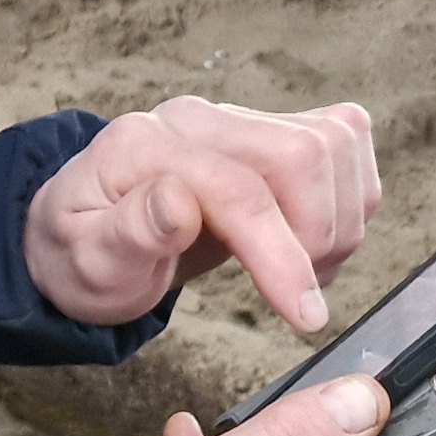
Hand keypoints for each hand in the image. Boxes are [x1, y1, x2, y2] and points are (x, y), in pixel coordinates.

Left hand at [25, 98, 377, 329]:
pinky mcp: (271, 129)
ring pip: (336, 142)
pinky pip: (344, 140)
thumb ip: (128, 233)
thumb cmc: (85, 254)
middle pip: (302, 152)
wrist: (85, 235)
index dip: (282, 255)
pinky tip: (312, 241)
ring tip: (302, 271)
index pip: (238, 189)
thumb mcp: (87, 263)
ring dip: (339, 219)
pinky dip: (349, 198)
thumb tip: (177, 203)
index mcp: (144, 147)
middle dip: (319, 233)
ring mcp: (238, 119)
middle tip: (297, 292)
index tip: (305, 316)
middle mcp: (198, 120)